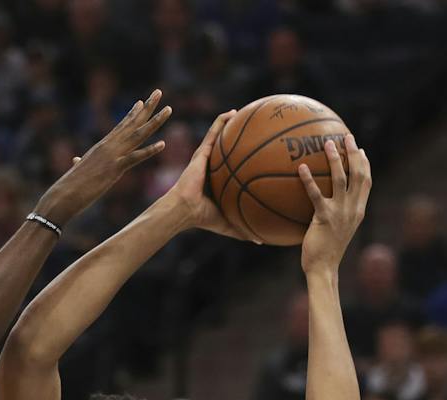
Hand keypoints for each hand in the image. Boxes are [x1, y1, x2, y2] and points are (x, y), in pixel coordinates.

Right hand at [34, 91, 171, 225]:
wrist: (63, 196)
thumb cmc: (69, 186)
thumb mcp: (78, 171)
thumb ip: (80, 164)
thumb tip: (76, 161)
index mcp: (101, 147)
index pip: (120, 126)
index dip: (132, 114)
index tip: (142, 102)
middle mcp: (108, 146)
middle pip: (132, 124)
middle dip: (147, 108)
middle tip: (159, 92)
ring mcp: (112, 156)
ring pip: (138, 135)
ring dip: (155, 122)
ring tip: (169, 109)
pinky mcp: (114, 169)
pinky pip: (135, 158)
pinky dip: (150, 151)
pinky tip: (163, 144)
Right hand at [164, 109, 249, 240]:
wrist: (185, 210)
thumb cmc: (202, 218)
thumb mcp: (228, 224)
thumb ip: (243, 230)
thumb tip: (261, 241)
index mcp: (219, 182)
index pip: (233, 169)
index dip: (244, 162)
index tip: (261, 156)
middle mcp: (213, 168)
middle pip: (228, 150)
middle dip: (239, 140)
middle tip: (257, 132)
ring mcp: (206, 159)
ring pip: (220, 138)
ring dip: (230, 125)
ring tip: (244, 113)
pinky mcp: (201, 153)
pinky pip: (213, 133)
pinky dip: (221, 121)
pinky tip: (233, 112)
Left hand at [299, 134, 370, 274]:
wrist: (324, 268)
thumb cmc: (326, 251)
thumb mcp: (337, 230)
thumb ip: (336, 213)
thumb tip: (324, 202)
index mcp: (358, 210)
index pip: (366, 182)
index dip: (365, 164)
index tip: (361, 149)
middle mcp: (353, 209)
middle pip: (359, 174)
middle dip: (354, 153)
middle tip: (347, 137)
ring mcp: (340, 213)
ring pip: (341, 179)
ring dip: (336, 159)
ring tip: (328, 143)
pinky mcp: (324, 218)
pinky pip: (316, 194)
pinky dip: (309, 180)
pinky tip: (301, 168)